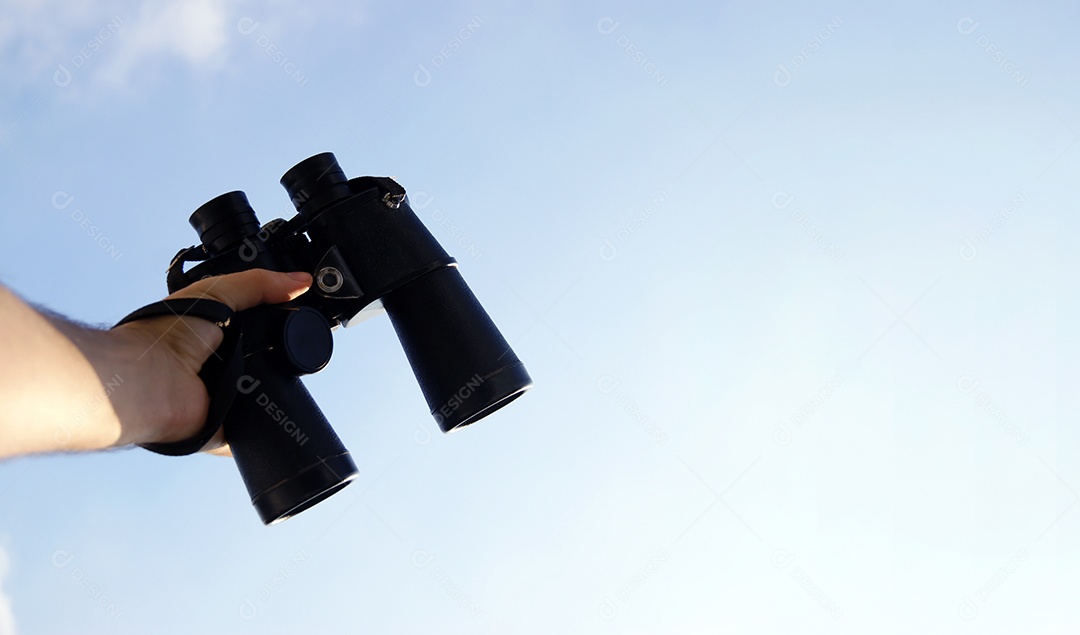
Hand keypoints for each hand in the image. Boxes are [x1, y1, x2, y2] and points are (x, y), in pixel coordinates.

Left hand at [110, 269, 312, 453]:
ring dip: (272, 387)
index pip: (259, 329)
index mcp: (216, 336)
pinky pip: (256, 429)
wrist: (147, 381)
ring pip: (266, 395)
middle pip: (268, 362)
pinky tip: (266, 408)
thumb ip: (259, 284)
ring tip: (267, 373)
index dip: (279, 322)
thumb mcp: (217, 291)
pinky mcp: (226, 429)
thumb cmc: (163, 334)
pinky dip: (265, 424)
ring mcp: (222, 400)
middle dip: (281, 356)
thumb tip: (301, 282)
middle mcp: (219, 367)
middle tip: (289, 347)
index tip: (299, 315)